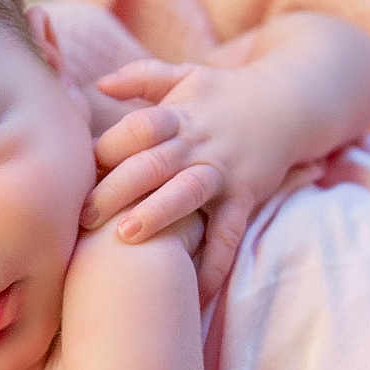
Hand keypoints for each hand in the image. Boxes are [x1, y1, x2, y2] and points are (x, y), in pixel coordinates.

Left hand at [81, 58, 299, 302]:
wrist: (292, 102)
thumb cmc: (224, 95)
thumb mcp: (186, 75)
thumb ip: (141, 77)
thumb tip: (97, 84)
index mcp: (177, 114)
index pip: (136, 129)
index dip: (106, 148)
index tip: (77, 172)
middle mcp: (198, 143)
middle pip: (152, 163)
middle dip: (116, 189)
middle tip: (83, 216)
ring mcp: (223, 171)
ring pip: (188, 192)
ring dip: (158, 214)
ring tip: (127, 237)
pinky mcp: (245, 196)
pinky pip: (228, 234)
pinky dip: (213, 265)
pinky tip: (194, 293)